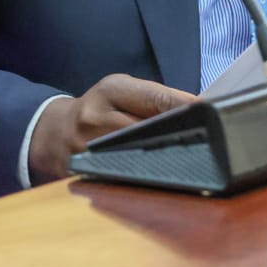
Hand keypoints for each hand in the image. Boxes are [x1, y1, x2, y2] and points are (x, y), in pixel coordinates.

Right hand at [28, 74, 194, 184]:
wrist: (52, 133)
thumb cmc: (98, 108)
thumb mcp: (121, 91)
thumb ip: (153, 98)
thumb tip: (197, 109)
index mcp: (111, 90)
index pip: (157, 98)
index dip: (187, 107)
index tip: (213, 113)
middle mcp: (98, 117)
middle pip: (149, 129)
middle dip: (179, 134)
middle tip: (210, 139)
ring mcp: (89, 148)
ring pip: (139, 156)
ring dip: (166, 158)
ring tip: (190, 158)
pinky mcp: (86, 173)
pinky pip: (122, 176)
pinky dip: (144, 176)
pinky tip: (162, 176)